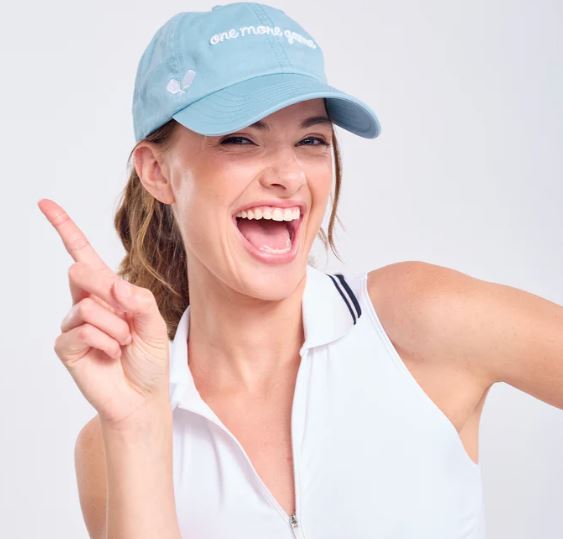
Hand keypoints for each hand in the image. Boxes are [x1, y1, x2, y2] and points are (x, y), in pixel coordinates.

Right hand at [38, 198, 170, 427]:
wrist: (142, 395)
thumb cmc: (148, 357)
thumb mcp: (155, 323)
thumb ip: (140, 299)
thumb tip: (115, 283)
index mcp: (108, 291)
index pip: (82, 254)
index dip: (65, 228)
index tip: (45, 203)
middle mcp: (87, 302)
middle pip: (80, 271)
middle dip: (107, 291)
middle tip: (126, 316)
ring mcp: (74, 324)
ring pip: (87, 306)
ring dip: (115, 328)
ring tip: (123, 344)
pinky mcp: (66, 346)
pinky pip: (83, 331)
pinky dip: (106, 343)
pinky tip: (111, 354)